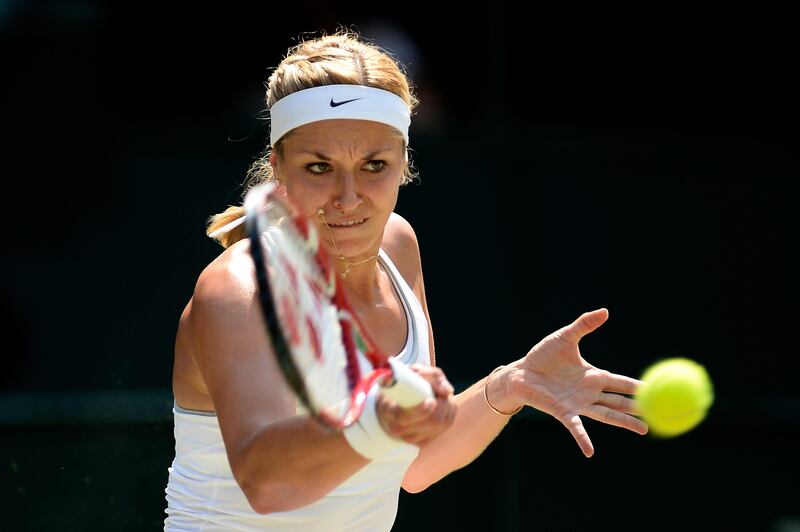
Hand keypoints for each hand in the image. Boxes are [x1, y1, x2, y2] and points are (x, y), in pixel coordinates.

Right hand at [376, 364, 456, 446]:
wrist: (390, 406)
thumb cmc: (401, 386)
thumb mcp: (411, 373)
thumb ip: (431, 376)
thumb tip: (448, 391)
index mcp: (390, 412)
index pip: (405, 417)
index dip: (422, 410)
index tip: (431, 400)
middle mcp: (399, 430)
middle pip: (433, 421)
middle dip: (444, 404)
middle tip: (443, 392)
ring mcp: (412, 439)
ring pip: (442, 425)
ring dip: (449, 408)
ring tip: (443, 396)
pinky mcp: (423, 442)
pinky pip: (444, 428)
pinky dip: (449, 414)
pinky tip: (444, 406)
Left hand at [507, 308, 647, 456]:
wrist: (520, 372)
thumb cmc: (542, 356)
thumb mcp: (566, 337)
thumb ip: (584, 325)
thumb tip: (605, 311)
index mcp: (592, 375)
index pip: (620, 382)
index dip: (637, 386)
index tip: (656, 388)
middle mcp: (589, 392)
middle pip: (619, 401)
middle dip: (638, 406)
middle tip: (661, 411)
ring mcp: (577, 404)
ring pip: (606, 414)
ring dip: (624, 422)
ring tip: (644, 429)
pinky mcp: (562, 412)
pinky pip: (575, 427)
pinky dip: (583, 439)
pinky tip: (590, 451)